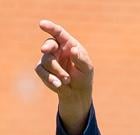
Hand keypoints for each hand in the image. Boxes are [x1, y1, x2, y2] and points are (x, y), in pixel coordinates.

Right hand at [34, 19, 93, 134]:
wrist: (77, 93)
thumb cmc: (83, 77)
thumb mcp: (86, 68)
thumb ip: (80, 59)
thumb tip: (73, 49)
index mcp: (68, 45)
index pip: (58, 33)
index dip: (50, 27)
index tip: (42, 24)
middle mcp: (57, 50)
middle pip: (49, 44)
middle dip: (47, 47)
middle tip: (45, 50)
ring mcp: (48, 59)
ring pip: (47, 60)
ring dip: (57, 71)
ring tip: (67, 80)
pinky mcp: (42, 70)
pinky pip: (41, 71)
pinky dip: (50, 78)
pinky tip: (58, 84)